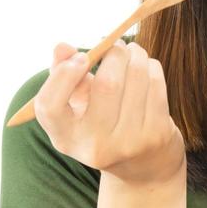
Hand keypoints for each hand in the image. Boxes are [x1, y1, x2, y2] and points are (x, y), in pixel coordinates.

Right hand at [34, 40, 185, 185]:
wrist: (141, 164)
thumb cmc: (100, 122)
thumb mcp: (74, 105)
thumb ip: (61, 74)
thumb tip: (62, 47)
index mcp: (65, 138)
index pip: (49, 107)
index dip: (62, 77)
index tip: (80, 57)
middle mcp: (94, 146)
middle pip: (106, 85)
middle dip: (114, 53)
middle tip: (116, 43)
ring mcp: (128, 143)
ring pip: (136, 77)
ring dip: (136, 54)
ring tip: (132, 51)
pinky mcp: (156, 135)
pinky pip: (155, 84)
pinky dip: (151, 67)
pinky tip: (146, 68)